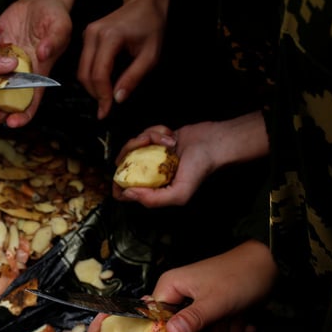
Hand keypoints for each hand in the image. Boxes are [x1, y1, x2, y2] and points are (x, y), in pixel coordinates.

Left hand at [0, 0, 72, 126]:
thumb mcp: (60, 27)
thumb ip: (55, 40)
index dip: (21, 117)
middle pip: (1, 103)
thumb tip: (44, 54)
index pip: (28, 105)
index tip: (11, 121)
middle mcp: (15, 76)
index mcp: (34, 78)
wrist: (37, 3)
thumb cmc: (53, 19)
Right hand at [77, 0, 168, 119]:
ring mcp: (87, 34)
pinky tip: (103, 83)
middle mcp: (94, 34)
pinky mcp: (86, 37)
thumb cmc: (150, 26)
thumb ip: (133, 78)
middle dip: (95, 94)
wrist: (144, 4)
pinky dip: (91, 77)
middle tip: (105, 108)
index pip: (99, 74)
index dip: (102, 95)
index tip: (106, 110)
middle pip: (85, 74)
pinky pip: (83, 63)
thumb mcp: (150, 55)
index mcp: (110, 37)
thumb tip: (118, 98)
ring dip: (92, 87)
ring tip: (105, 97)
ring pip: (81, 70)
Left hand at [113, 112, 269, 206]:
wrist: (214, 142)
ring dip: (148, 137)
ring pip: (133, 145)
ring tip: (168, 140)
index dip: (117, 186)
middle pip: (123, 163)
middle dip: (132, 150)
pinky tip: (171, 135)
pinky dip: (156, 131)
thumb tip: (127, 193)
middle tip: (147, 144)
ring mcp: (151, 156)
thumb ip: (153, 200)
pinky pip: (144, 133)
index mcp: (152, 189)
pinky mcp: (156, 140)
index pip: (124, 193)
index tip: (120, 175)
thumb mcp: (179, 193)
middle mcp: (149, 173)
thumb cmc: (200, 169)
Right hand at [150, 241, 277, 331]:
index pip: (156, 318)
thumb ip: (192, 318)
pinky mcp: (212, 314)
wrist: (269, 267)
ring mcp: (197, 307)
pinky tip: (244, 324)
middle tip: (223, 323)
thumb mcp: (215, 300)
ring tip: (236, 319)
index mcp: (171, 286)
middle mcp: (180, 296)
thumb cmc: (240, 275)